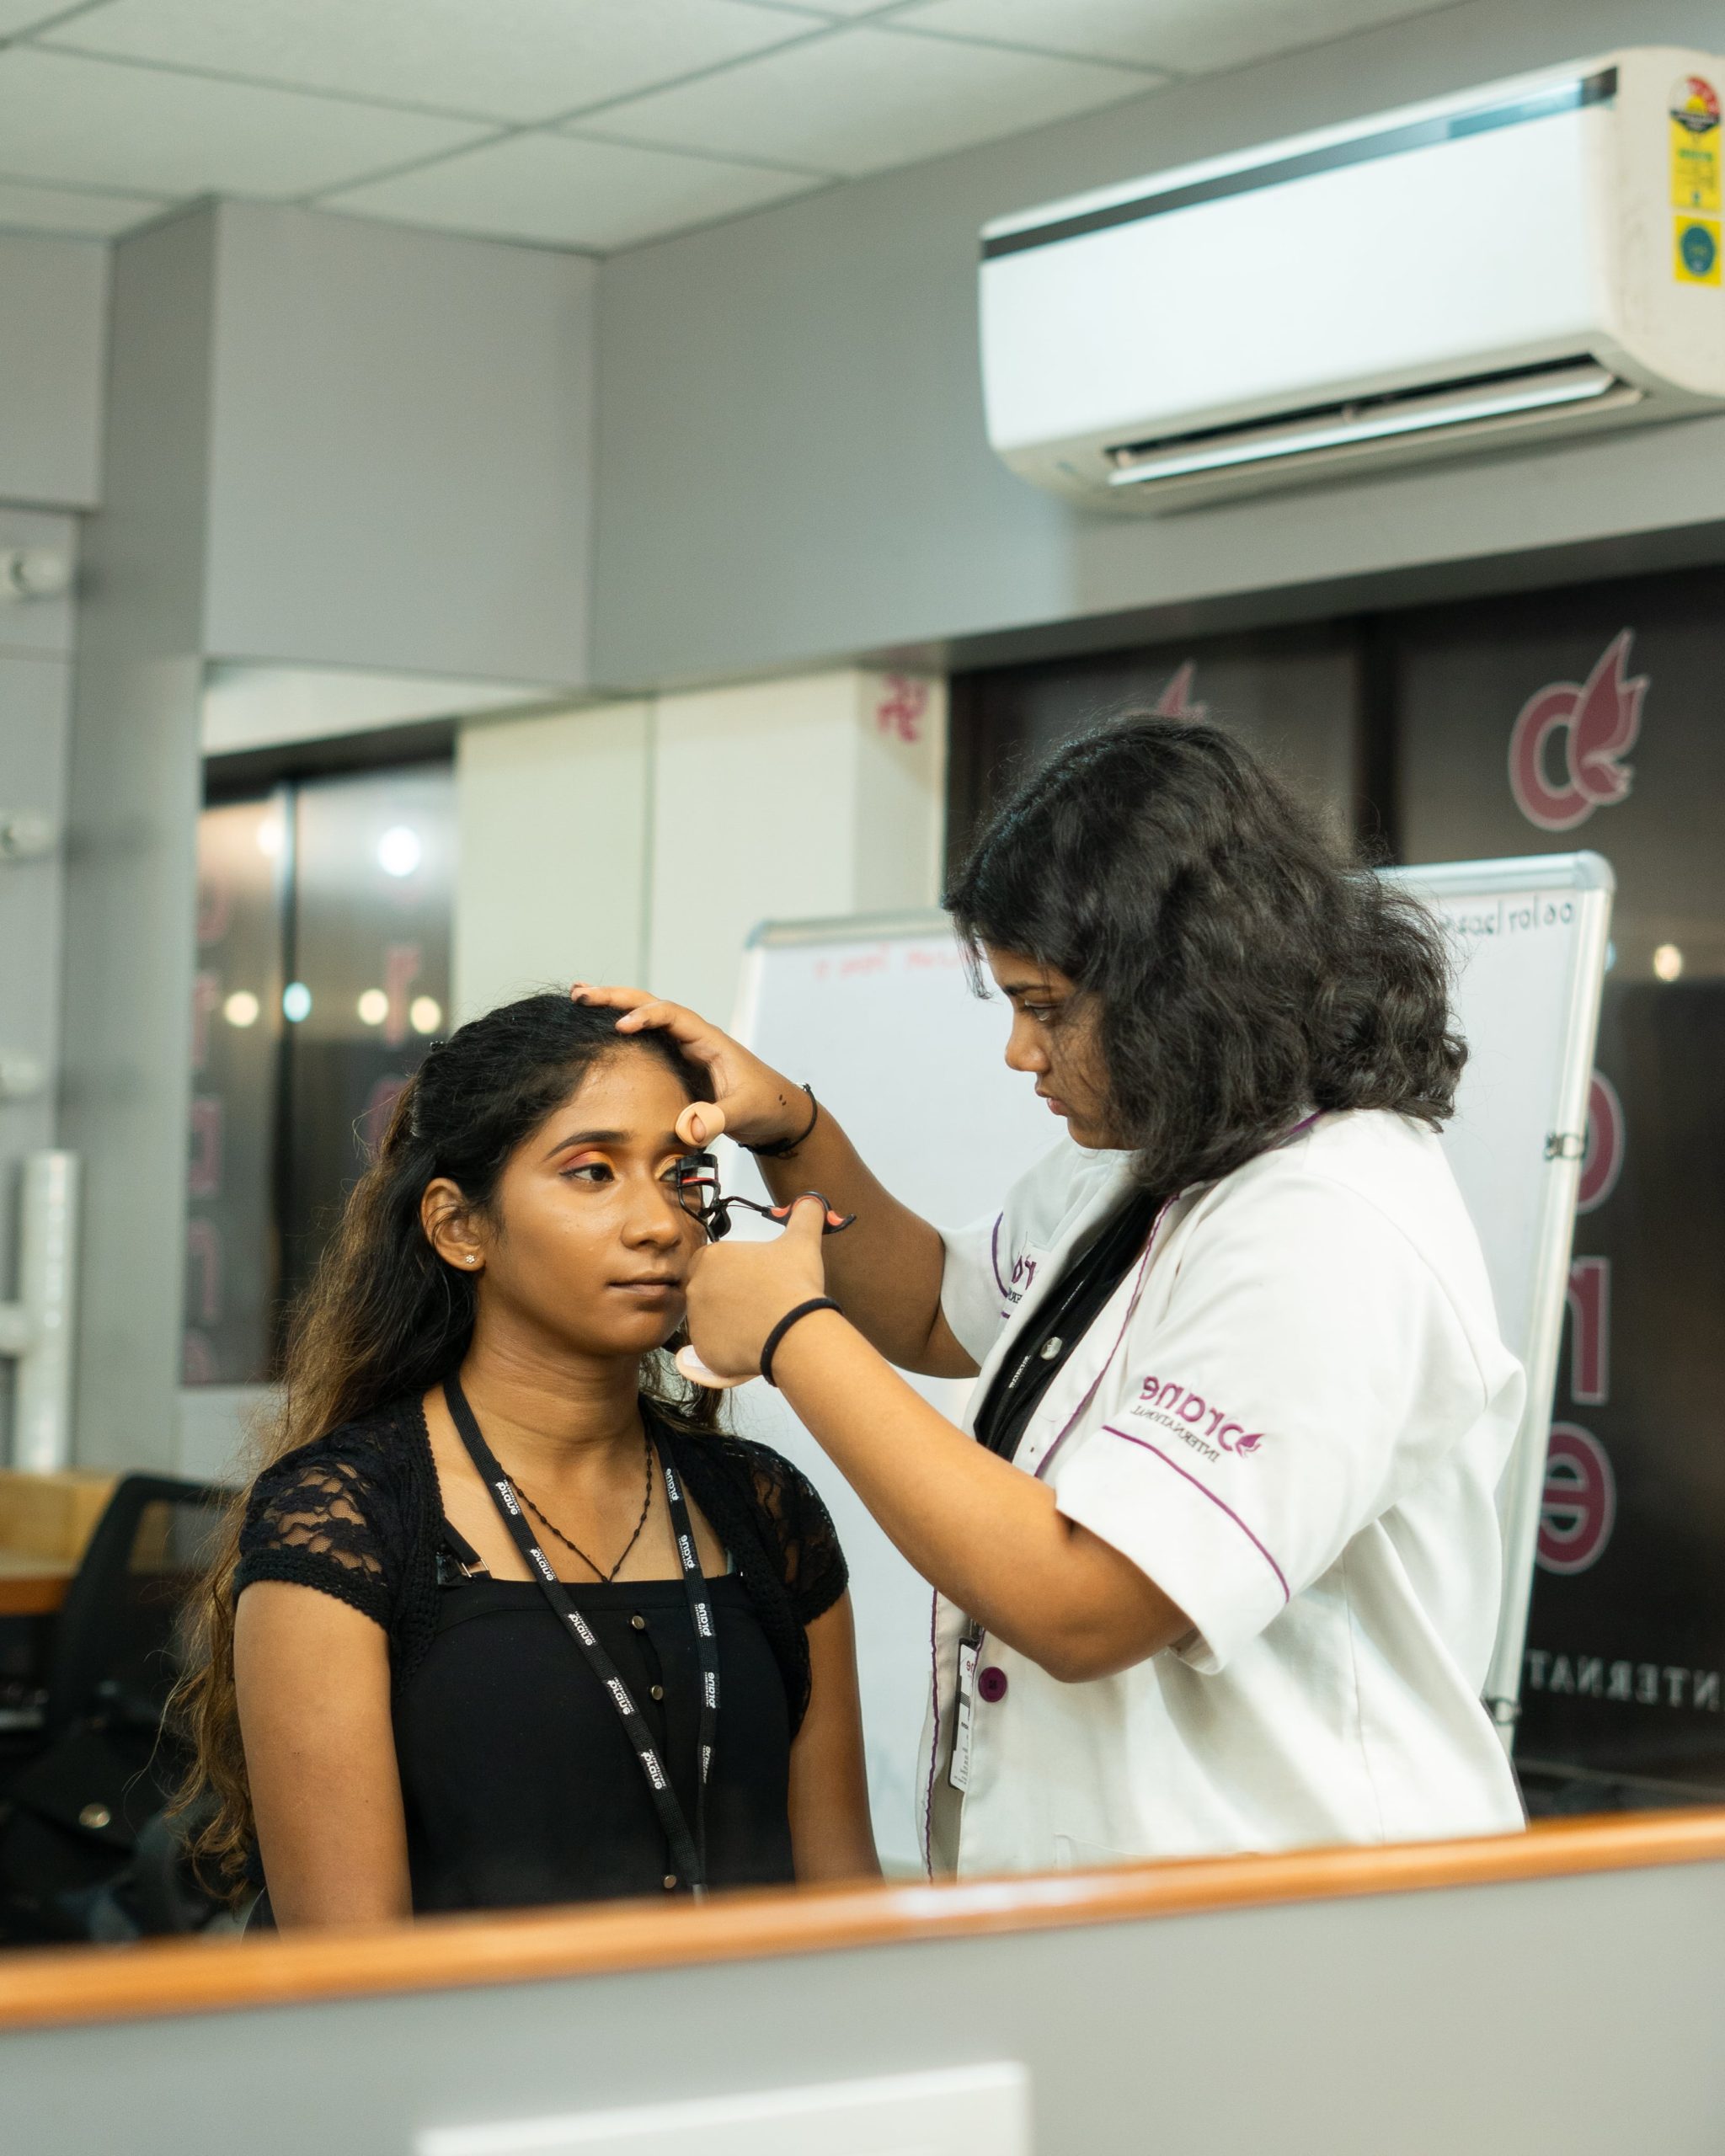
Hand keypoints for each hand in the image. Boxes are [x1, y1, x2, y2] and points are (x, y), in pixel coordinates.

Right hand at [571, 982, 805, 1151]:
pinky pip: (645, 1037)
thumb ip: (717, 1119)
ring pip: (645, 1015)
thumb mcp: (743, 1113)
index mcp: (709, 1040)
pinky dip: (620, 1026)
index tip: (620, 1026)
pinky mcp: (678, 1061)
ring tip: (577, 995)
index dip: (646, 1017)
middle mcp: (694, 1036)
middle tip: (581, 994)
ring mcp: (684, 1047)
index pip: (673, 1016)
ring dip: (613, 1005)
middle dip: (617, 997)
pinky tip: (596, 1025)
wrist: (778, 1114)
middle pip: (652, 1005)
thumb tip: (689, 1128)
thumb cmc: (766, 1107)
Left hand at [679, 1197, 830, 1388]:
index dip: (731, 1272)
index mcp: (712, 1257)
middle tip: (758, 1305)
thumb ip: (806, 1215)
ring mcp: (697, 1322)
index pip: (709, 1262)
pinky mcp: (704, 1352)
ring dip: (728, 1325)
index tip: (752, 1282)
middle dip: (728, 1300)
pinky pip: (713, 1352)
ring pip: (710, 1323)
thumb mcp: (803, 1241)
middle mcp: (696, 1288)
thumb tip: (813, 1201)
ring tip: (759, 1326)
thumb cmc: (795, 1285)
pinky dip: (729, 1352)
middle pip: (707, 1293)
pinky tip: (753, 1346)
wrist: (796, 1331)